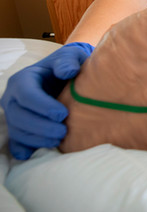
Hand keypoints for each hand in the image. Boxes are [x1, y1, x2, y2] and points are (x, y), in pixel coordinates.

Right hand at [0, 42, 93, 159]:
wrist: (63, 74)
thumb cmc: (67, 64)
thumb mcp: (70, 56)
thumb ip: (68, 61)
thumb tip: (68, 71)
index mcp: (23, 79)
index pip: (27, 95)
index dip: (43, 107)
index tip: (62, 114)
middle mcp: (12, 98)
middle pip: (20, 116)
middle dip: (41, 127)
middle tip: (63, 132)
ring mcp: (13, 114)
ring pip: (18, 130)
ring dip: (37, 139)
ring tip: (58, 141)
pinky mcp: (18, 127)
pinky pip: (16, 141)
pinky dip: (23, 149)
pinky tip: (33, 154)